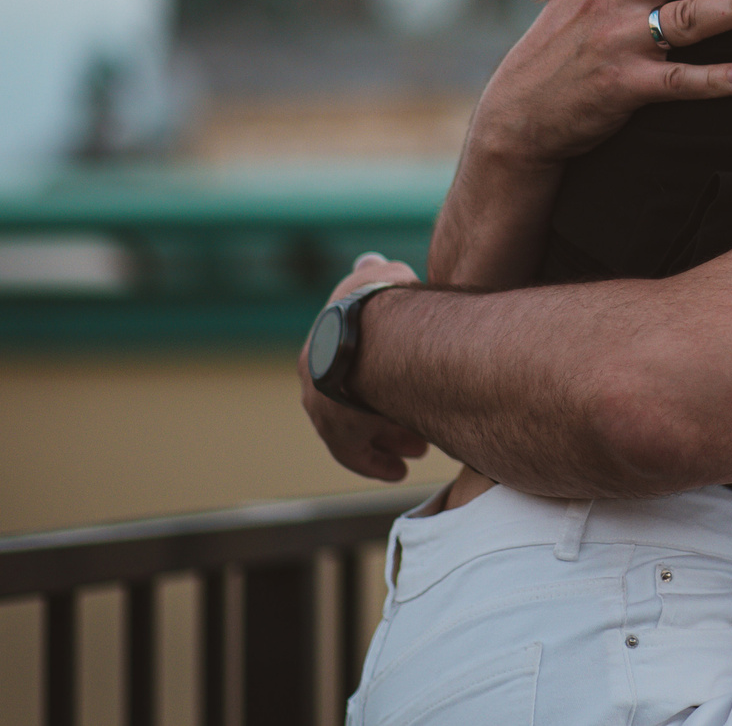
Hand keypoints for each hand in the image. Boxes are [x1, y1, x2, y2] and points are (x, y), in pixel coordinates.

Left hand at [298, 253, 430, 481]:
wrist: (371, 330)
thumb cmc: (380, 300)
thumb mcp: (377, 276)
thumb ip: (375, 275)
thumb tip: (369, 261)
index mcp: (319, 348)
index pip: (343, 370)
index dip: (373, 377)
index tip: (393, 388)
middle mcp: (314, 384)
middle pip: (347, 407)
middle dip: (380, 415)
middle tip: (409, 426)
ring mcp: (324, 412)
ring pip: (355, 433)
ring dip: (386, 440)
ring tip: (417, 447)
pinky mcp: (340, 437)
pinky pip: (360, 456)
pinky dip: (378, 462)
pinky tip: (399, 469)